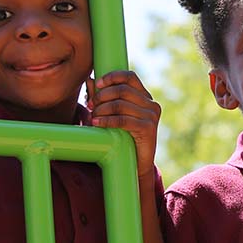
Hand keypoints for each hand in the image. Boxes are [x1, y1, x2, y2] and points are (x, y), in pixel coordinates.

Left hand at [86, 70, 160, 187]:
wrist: (135, 166)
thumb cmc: (122, 138)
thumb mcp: (112, 116)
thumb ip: (103, 98)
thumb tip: (90, 80)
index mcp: (145, 97)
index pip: (130, 77)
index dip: (112, 77)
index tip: (97, 83)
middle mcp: (151, 104)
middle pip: (123, 90)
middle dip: (102, 96)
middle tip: (90, 105)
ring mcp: (151, 116)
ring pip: (121, 104)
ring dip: (102, 109)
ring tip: (92, 117)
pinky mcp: (148, 128)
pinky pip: (123, 120)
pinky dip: (107, 120)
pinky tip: (96, 123)